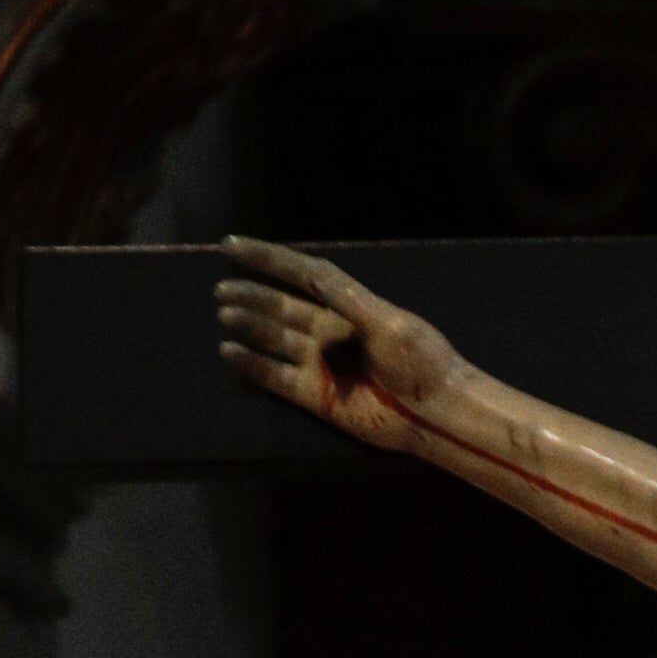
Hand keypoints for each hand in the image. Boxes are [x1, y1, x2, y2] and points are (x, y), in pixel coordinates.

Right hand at [216, 237, 461, 454]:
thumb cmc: (420, 362)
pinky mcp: (314, 395)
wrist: (435, 412)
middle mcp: (330, 331)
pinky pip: (275, 377)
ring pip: (275, 339)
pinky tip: (229, 352)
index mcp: (349, 307)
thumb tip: (311, 272)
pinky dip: (252, 365)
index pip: (301, 275)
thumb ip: (346, 298)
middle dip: (252, 295)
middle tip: (221, 288)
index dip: (267, 259)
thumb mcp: (387, 322)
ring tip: (225, 314)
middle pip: (282, 307)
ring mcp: (320, 363)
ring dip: (249, 325)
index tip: (232, 245)